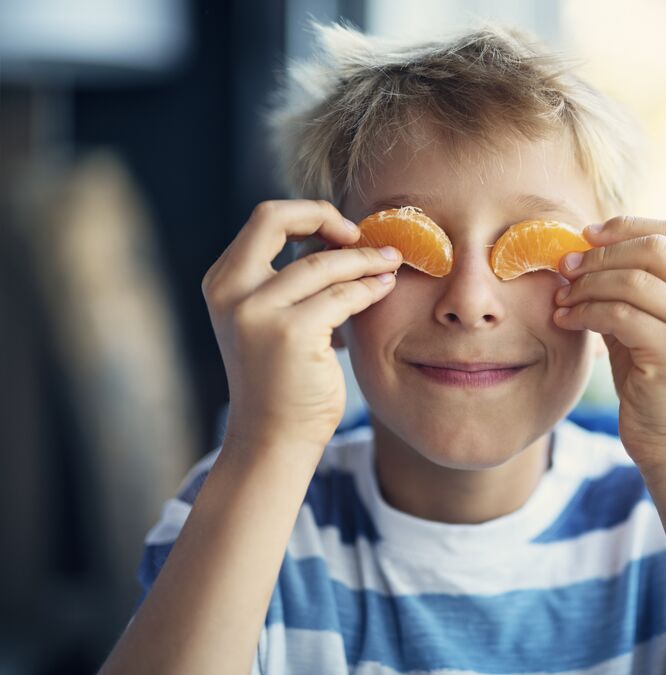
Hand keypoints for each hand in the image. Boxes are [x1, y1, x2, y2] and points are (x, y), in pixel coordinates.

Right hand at [201, 200, 401, 452]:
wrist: (273, 439)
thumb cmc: (281, 380)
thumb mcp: (270, 320)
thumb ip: (291, 280)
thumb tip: (343, 239)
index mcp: (223, 282)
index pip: (264, 220)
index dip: (308, 215)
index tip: (343, 232)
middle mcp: (231, 291)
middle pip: (275, 218)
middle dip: (325, 216)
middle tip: (363, 235)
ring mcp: (256, 312)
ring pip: (323, 262)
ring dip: (365, 260)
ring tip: (391, 263)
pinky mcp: (290, 333)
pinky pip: (343, 295)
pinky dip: (370, 288)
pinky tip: (385, 288)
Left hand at [553, 216, 665, 471]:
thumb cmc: (656, 384)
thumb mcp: (648, 325)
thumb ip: (630, 288)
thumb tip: (583, 249)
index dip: (624, 227)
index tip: (584, 235)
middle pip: (654, 248)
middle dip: (601, 254)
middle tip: (565, 267)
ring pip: (633, 280)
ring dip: (587, 285)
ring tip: (561, 299)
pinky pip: (620, 314)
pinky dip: (585, 312)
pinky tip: (565, 320)